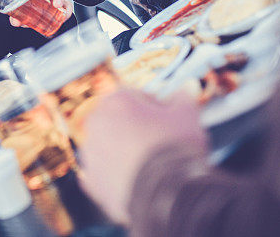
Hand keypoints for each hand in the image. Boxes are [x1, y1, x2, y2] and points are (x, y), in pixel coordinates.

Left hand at [79, 89, 207, 225]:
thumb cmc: (174, 149)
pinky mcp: (92, 181)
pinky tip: (136, 182)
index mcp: (116, 102)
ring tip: (150, 166)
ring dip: (124, 151)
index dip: (156, 107)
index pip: (136, 96)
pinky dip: (116, 176)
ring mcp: (91, 154)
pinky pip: (104, 173)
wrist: (164, 196)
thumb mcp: (187, 117)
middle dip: (137, 128)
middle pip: (119, 120)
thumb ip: (184, 98)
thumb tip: (189, 85)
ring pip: (109, 146)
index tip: (169, 121)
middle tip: (160, 144)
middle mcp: (96, 123)